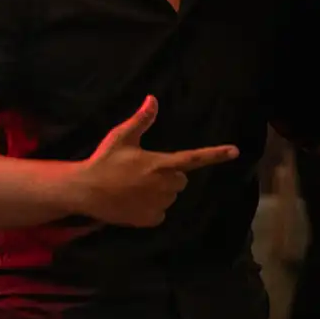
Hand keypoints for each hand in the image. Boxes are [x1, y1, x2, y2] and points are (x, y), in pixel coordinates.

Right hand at [72, 96, 238, 227]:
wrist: (85, 191)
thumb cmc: (104, 161)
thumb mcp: (122, 137)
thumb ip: (141, 120)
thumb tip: (153, 99)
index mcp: (160, 164)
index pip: (193, 158)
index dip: (215, 154)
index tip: (235, 151)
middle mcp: (163, 185)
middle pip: (181, 179)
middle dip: (169, 176)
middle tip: (146, 172)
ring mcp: (158, 204)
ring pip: (171, 196)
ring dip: (161, 192)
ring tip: (136, 187)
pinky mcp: (150, 219)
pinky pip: (160, 213)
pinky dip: (152, 209)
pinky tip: (134, 201)